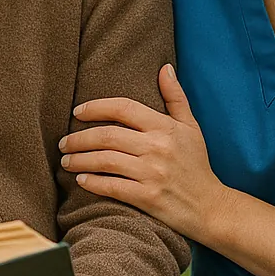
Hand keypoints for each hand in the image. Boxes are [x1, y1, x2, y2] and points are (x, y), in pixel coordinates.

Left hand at [59, 64, 227, 241]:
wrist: (212, 207)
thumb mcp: (191, 128)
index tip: (77, 112)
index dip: (96, 107)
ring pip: (105, 161)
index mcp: (165, 127)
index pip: (123, 108)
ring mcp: (152, 173)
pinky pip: (112, 186)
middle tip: (63, 142)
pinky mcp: (148, 197)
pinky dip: (92, 182)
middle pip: (107, 135)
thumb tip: (165, 68)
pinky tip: (81, 180)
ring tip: (66, 161)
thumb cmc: (197, 165)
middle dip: (79, 138)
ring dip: (79, 159)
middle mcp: (157, 148)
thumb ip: (175, 98)